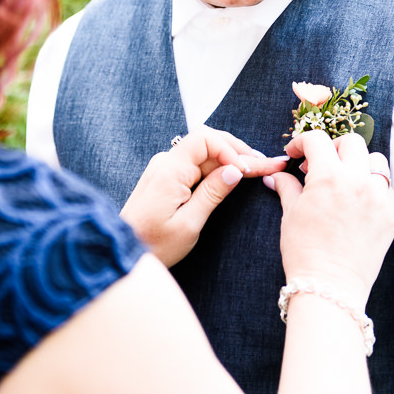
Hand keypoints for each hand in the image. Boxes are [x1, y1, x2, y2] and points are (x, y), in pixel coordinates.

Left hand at [121, 126, 288, 266]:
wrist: (124, 254)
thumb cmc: (154, 245)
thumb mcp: (188, 225)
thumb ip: (212, 194)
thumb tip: (235, 170)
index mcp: (169, 171)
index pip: (205, 139)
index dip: (230, 150)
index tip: (247, 170)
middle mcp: (165, 162)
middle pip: (208, 143)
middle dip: (239, 151)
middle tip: (269, 163)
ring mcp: (165, 168)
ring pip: (204, 153)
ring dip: (231, 158)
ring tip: (260, 166)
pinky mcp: (166, 177)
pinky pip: (196, 164)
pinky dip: (218, 167)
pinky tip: (236, 172)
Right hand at [265, 130, 393, 307]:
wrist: (330, 286)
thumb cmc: (305, 252)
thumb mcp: (291, 214)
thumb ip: (287, 187)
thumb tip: (277, 175)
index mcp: (329, 177)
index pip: (317, 140)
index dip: (302, 142)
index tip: (296, 154)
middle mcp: (358, 181)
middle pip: (351, 142)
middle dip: (332, 147)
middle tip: (320, 163)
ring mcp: (378, 198)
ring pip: (376, 161)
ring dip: (358, 163)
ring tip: (343, 179)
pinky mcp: (390, 215)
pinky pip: (386, 187)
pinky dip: (372, 185)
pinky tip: (357, 199)